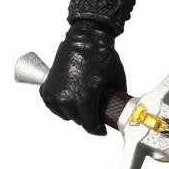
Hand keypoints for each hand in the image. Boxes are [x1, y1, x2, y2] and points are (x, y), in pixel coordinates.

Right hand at [39, 20, 126, 134]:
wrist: (86, 38)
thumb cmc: (100, 55)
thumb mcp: (116, 80)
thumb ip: (117, 98)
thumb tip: (121, 108)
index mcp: (83, 101)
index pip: (90, 126)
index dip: (98, 130)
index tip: (102, 130)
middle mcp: (66, 100)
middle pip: (78, 120)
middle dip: (87, 118)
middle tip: (95, 111)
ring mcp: (54, 94)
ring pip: (65, 114)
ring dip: (73, 112)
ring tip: (83, 103)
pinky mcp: (47, 88)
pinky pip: (53, 105)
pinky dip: (60, 105)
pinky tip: (69, 100)